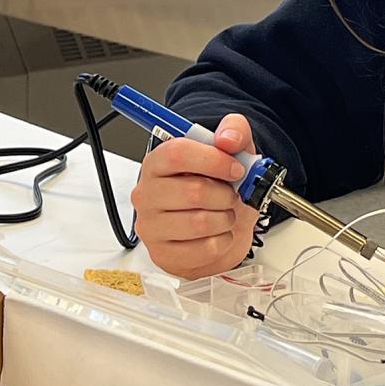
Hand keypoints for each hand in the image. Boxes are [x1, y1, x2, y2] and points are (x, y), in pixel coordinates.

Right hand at [131, 112, 261, 279]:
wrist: (220, 225)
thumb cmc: (220, 186)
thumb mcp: (233, 152)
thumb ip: (234, 132)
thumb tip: (228, 138)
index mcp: (158, 162)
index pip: (177, 154)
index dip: (214, 160)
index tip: (236, 168)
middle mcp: (147, 193)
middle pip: (192, 191)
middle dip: (225, 194)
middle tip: (232, 194)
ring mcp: (151, 226)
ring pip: (199, 223)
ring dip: (225, 218)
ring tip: (225, 213)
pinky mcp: (162, 254)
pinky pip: (204, 248)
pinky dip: (223, 240)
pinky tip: (219, 233)